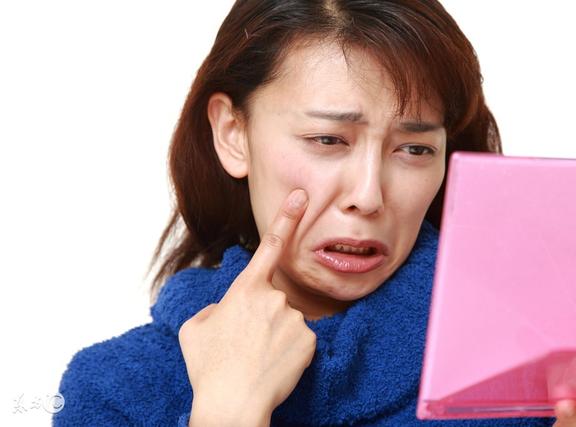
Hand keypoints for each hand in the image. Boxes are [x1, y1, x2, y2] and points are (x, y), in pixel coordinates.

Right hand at [178, 189, 316, 425]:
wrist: (232, 405)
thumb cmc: (209, 367)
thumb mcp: (195, 328)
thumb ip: (215, 308)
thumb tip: (227, 310)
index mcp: (246, 290)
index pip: (269, 246)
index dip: (287, 217)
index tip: (302, 196)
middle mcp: (274, 298)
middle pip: (273, 302)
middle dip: (262, 319)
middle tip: (243, 347)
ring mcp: (295, 319)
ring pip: (287, 322)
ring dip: (275, 337)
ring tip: (254, 360)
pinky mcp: (310, 341)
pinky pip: (300, 341)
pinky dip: (289, 352)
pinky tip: (273, 366)